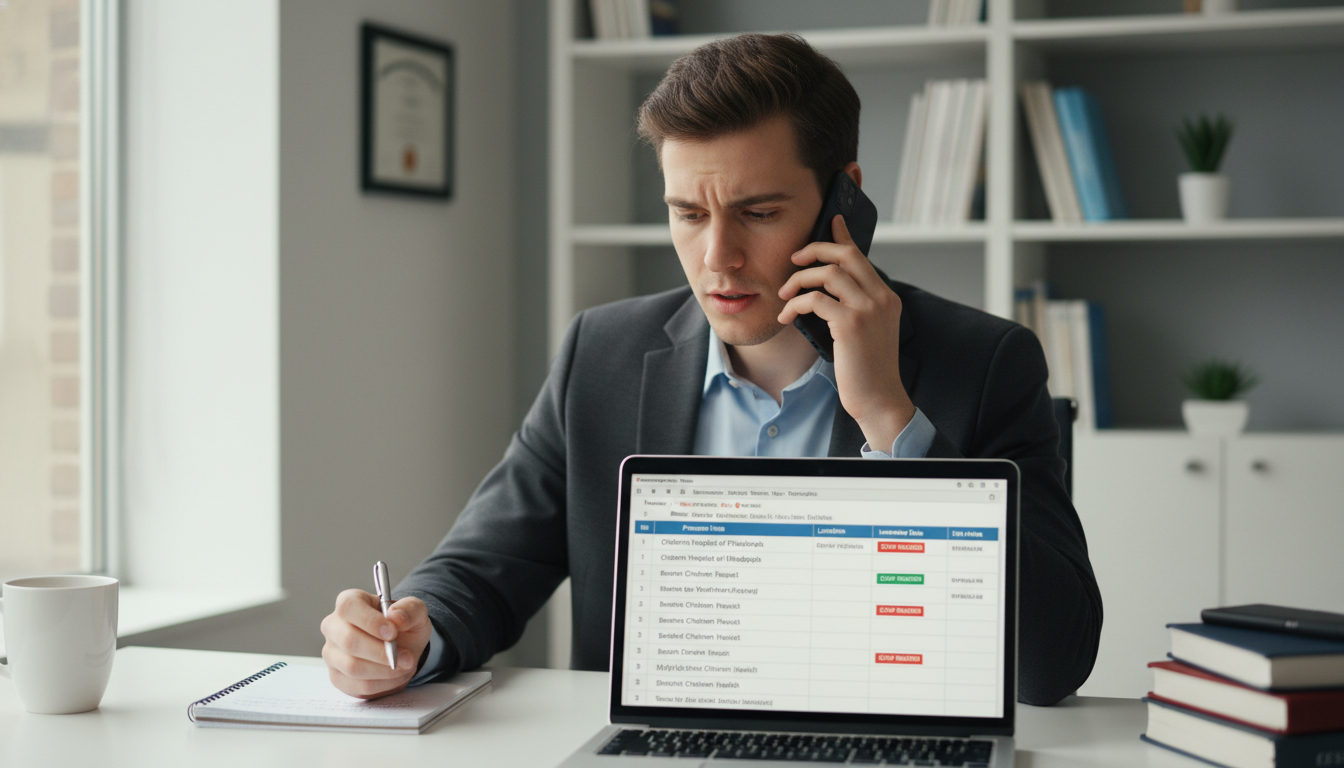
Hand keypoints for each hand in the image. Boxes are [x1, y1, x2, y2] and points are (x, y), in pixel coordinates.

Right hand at [321, 589, 431, 698]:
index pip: (349, 607)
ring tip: (404, 665)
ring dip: (385, 670)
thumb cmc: (403, 626)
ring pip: (353, 667)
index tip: (392, 632)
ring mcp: (331, 653)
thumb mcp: (415, 612)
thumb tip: (396, 617)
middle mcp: (334, 626)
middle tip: (406, 657)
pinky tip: (394, 676)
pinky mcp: (337, 677)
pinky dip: (382, 684)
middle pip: (349, 641)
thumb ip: (410, 609)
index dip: (370, 621)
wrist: (402, 649)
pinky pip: (357, 685)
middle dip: (381, 652)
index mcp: (349, 602)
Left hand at [777, 214, 915, 451]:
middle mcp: (881, 298)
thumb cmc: (867, 371)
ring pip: (827, 273)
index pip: (862, 257)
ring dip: (798, 281)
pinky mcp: (851, 323)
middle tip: (793, 260)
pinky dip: (795, 304)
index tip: (831, 221)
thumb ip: (855, 308)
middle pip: (845, 255)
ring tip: (784, 297)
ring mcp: (868, 309)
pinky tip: (786, 317)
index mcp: (887, 298)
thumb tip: (825, 292)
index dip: (843, 236)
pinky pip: (815, 299)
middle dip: (814, 250)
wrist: (879, 399)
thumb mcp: (867, 333)